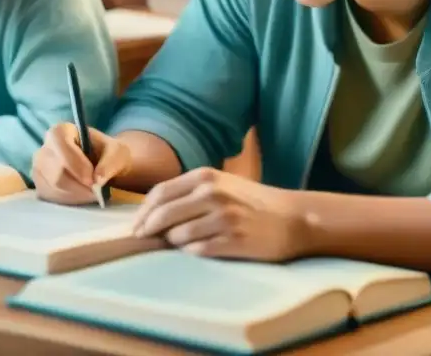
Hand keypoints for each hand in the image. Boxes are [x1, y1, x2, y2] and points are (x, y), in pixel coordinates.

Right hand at [32, 122, 131, 204]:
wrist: (102, 165)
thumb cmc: (107, 154)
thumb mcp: (116, 153)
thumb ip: (109, 163)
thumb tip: (97, 179)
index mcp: (61, 131)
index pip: (59, 142)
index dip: (74, 162)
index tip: (92, 180)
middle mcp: (45, 148)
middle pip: (56, 170)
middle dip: (78, 186)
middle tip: (96, 192)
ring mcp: (39, 168)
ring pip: (53, 186)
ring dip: (76, 195)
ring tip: (92, 194)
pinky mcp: (40, 185)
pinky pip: (50, 197)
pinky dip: (69, 201)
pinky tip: (81, 197)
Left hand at [132, 167, 304, 260]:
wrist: (294, 218)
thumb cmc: (253, 202)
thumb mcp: (221, 185)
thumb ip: (190, 193)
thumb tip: (153, 213)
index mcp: (205, 177)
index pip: (160, 193)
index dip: (143, 211)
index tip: (135, 225)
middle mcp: (212, 194)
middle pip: (163, 214)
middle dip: (148, 229)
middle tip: (142, 239)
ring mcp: (223, 218)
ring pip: (178, 235)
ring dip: (172, 242)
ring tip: (179, 244)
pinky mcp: (234, 241)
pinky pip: (197, 251)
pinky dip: (191, 253)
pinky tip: (198, 250)